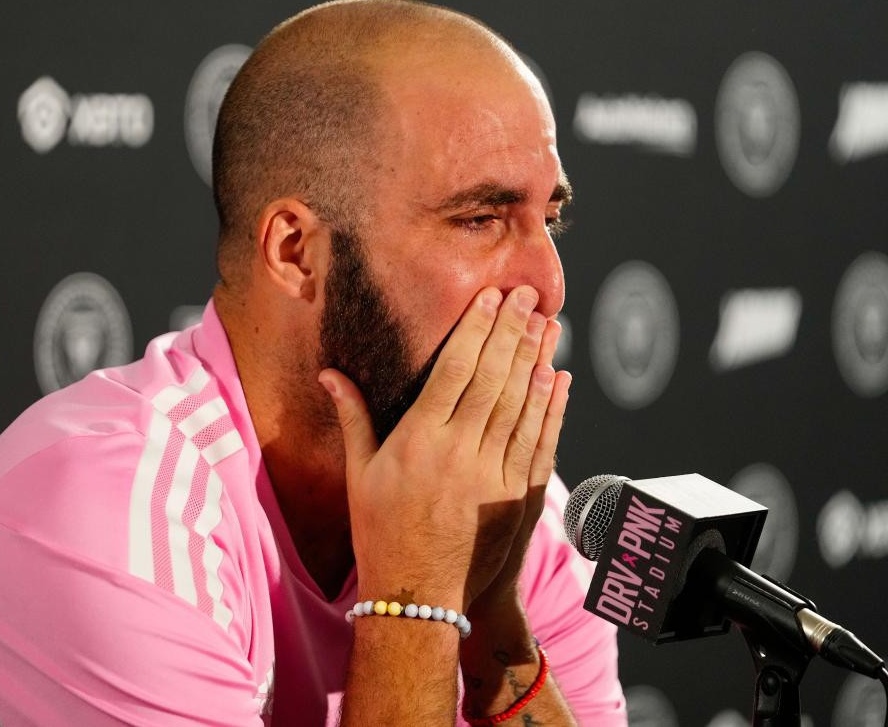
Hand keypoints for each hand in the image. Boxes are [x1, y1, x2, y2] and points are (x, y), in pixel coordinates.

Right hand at [319, 286, 568, 611]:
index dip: (476, 329)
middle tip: (526, 294)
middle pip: (493, 378)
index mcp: (419, 440)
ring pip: (521, 404)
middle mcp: (459, 452)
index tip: (490, 297)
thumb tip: (330, 374)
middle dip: (511, 331)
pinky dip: (550, 407)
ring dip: (536, 359)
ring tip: (547, 322)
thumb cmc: (381, 531)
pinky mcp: (516, 496)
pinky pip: (538, 441)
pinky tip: (557, 377)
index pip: (454, 370)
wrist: (417, 593)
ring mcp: (492, 474)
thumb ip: (353, 418)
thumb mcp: (360, 473)